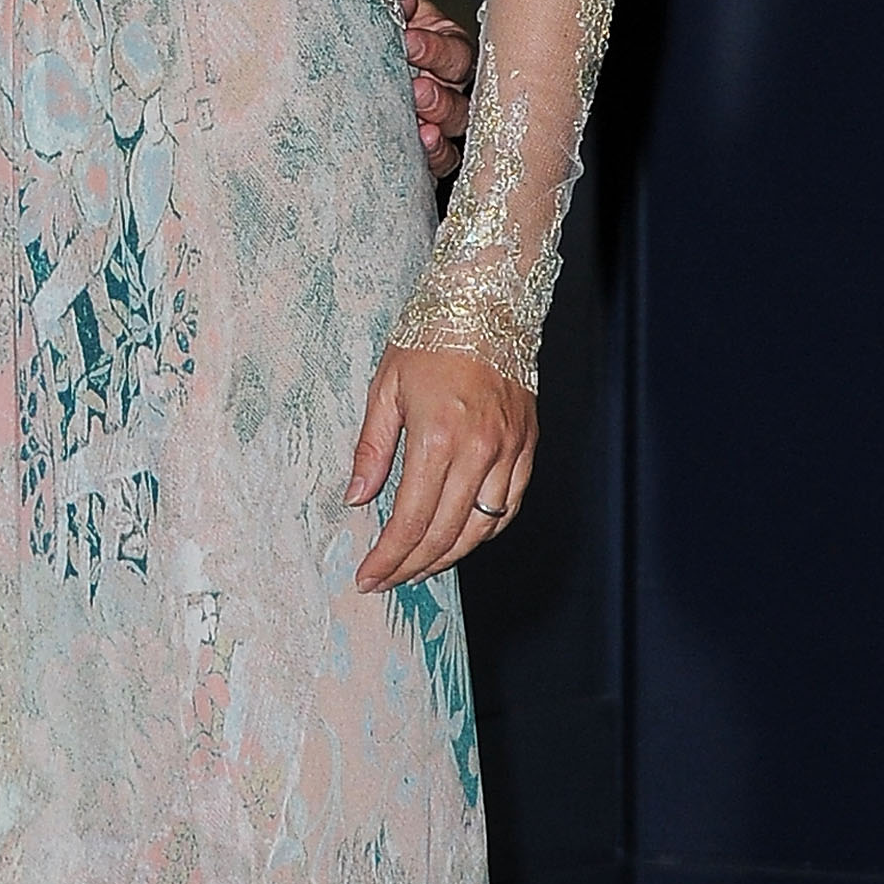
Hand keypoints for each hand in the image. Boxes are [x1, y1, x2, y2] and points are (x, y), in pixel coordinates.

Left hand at [347, 342, 535, 588]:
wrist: (487, 302)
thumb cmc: (431, 337)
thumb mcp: (385, 389)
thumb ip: (372, 451)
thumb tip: (356, 498)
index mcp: (438, 437)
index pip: (410, 520)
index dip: (388, 557)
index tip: (369, 576)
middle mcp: (479, 451)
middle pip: (445, 533)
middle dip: (411, 566)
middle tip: (387, 581)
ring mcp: (509, 451)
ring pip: (480, 528)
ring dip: (447, 557)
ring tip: (418, 568)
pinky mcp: (527, 446)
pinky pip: (509, 506)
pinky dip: (484, 531)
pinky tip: (461, 539)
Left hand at [383, 0, 472, 185]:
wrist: (332, 42)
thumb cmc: (365, 17)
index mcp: (445, 45)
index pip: (456, 50)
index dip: (437, 48)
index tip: (408, 40)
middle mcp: (447, 84)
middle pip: (464, 96)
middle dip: (442, 95)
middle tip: (416, 90)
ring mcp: (435, 117)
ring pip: (455, 130)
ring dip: (440, 127)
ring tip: (421, 127)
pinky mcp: (417, 145)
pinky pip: (440, 160)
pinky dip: (434, 157)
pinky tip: (417, 148)